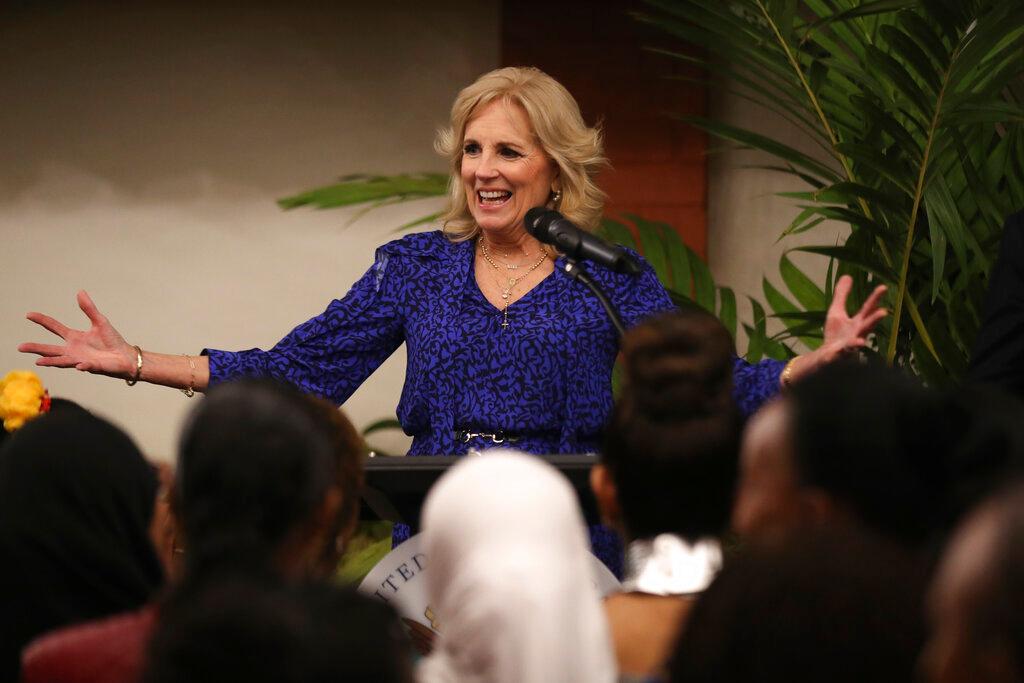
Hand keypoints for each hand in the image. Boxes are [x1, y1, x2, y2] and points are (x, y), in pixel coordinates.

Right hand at [19, 290, 135, 377]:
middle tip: (20, 347)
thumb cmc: (112, 341)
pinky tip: (79, 365)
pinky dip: (83, 366)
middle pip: (50, 349)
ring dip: (51, 361)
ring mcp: (81, 359)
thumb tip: (80, 291)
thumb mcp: (100, 322)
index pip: (54, 327)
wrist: (126, 357)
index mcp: (74, 338)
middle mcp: (73, 350)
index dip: (42, 320)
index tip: (28, 314)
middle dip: (36, 348)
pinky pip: (87, 366)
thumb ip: (89, 309)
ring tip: (38, 362)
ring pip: (62, 361)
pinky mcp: (93, 367)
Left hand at [787, 275, 886, 382]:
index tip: (884, 287)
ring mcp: (848, 347)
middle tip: (884, 312)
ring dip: (858, 342)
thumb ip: (842, 295)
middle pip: (867, 326)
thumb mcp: (837, 312)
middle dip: (874, 320)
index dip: (875, 298)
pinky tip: (837, 353)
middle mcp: (857, 334)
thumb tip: (847, 275)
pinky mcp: (838, 357)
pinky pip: (839, 356)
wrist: (826, 357)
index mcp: (858, 323)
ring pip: (855, 344)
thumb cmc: (836, 334)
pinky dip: (839, 355)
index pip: (868, 309)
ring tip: (861, 341)